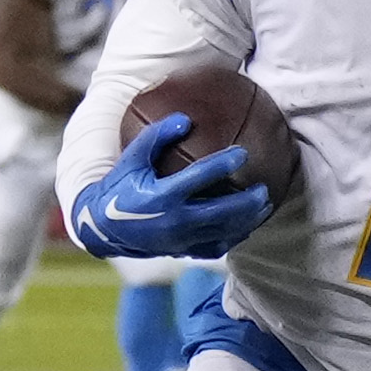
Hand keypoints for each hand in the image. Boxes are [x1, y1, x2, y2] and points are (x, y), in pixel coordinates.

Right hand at [68, 114, 272, 259]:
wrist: (105, 227)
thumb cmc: (120, 186)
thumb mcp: (132, 158)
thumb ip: (156, 136)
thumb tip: (185, 119)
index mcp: (161, 196)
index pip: (198, 178)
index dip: (222, 164)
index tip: (242, 152)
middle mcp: (174, 221)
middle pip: (220, 213)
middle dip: (246, 202)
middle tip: (263, 188)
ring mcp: (180, 240)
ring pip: (223, 232)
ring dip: (247, 220)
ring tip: (265, 205)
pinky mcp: (182, 251)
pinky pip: (216, 248)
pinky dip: (234, 237)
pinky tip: (247, 225)